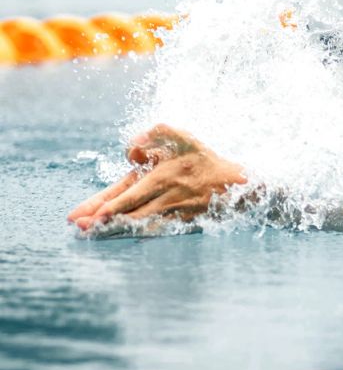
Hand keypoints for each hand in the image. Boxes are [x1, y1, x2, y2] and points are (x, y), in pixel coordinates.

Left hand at [68, 124, 246, 233]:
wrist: (235, 186)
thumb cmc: (205, 159)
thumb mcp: (184, 137)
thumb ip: (159, 132)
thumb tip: (133, 146)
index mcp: (162, 175)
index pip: (129, 192)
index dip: (110, 204)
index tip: (91, 214)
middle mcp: (164, 196)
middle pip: (128, 212)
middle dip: (103, 221)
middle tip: (80, 228)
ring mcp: (171, 212)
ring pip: (137, 224)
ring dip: (113, 230)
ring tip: (91, 235)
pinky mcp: (178, 223)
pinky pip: (152, 232)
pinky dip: (133, 236)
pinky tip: (118, 238)